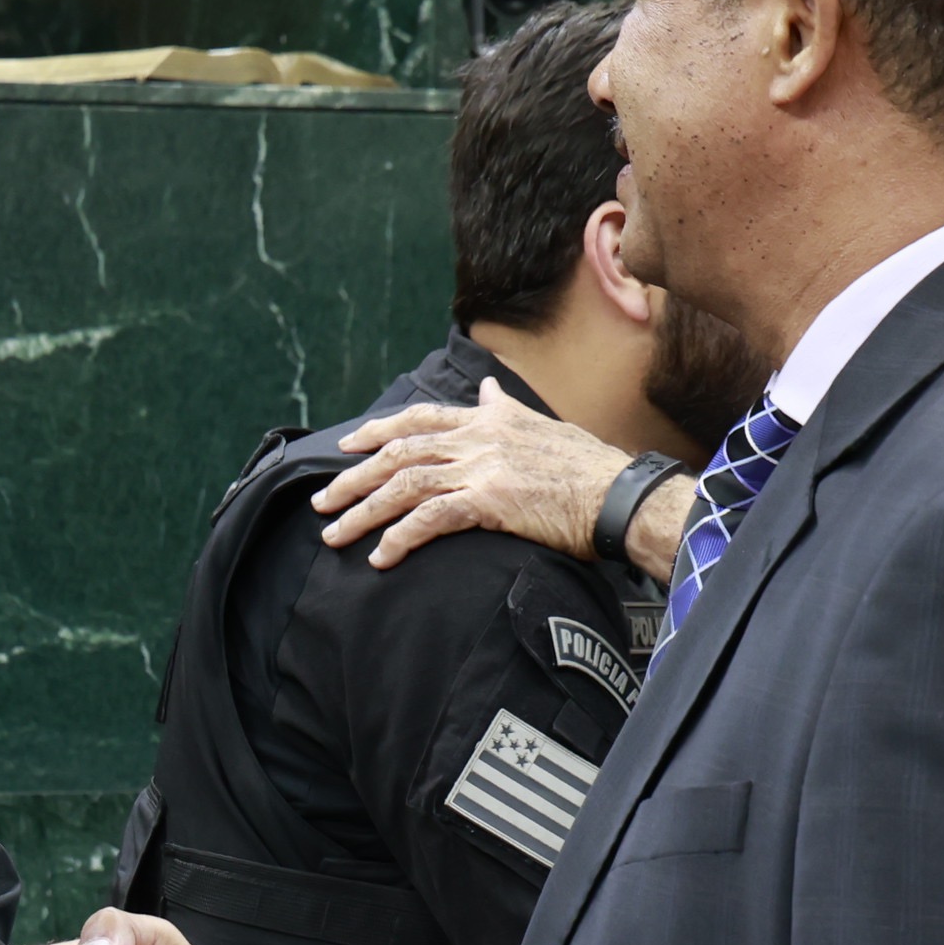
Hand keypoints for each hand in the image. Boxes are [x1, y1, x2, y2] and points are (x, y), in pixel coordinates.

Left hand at [319, 378, 684, 575]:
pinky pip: (430, 519)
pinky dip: (399, 538)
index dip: (377, 431)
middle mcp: (478, 438)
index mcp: (488, 419)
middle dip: (353, 478)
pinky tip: (381, 556)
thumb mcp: (544, 425)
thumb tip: (489, 388)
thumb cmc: (590, 468)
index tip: (347, 445)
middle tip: (323, 501)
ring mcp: (481, 468)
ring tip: (335, 535)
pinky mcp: (490, 501)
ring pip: (403, 486)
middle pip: (398, 453)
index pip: (419, 419)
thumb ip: (507, 409)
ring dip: (363, 512)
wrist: (620, 494)